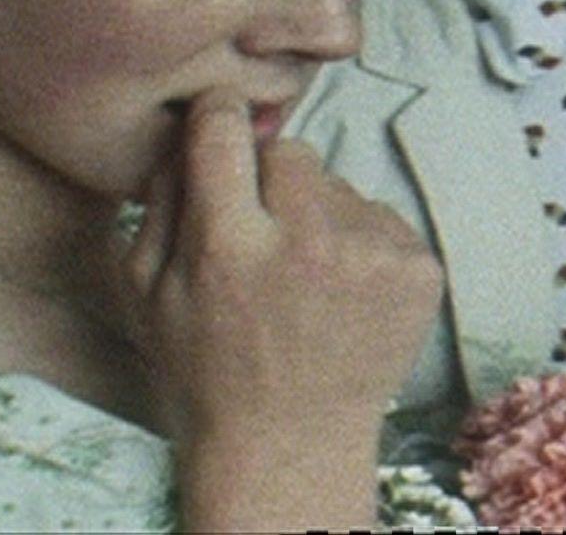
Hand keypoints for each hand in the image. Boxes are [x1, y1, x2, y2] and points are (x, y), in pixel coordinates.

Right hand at [124, 95, 443, 528]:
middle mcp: (307, 242)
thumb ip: (163, 197)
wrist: (290, 446)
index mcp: (229, 246)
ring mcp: (372, 256)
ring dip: (320, 216)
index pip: (225, 128)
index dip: (218, 119)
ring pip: (339, 185)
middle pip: (290, 150)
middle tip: (263, 235)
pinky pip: (380, 218)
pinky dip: (362, 245)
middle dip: (272, 180)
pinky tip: (342, 295)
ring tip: (305, 281)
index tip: (221, 125)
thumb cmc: (206, 368)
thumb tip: (198, 120)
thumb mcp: (147, 290)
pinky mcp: (419, 270)